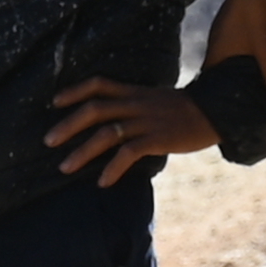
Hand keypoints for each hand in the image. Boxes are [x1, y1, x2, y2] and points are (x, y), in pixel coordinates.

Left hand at [48, 76, 223, 180]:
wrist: (217, 112)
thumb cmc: (185, 110)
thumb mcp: (156, 99)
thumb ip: (134, 106)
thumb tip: (112, 123)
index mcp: (134, 92)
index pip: (98, 84)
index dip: (74, 91)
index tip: (54, 102)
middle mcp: (136, 104)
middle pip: (94, 109)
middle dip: (68, 125)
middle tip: (48, 141)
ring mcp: (147, 121)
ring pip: (107, 133)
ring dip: (82, 152)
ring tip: (64, 168)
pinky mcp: (158, 138)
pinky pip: (130, 153)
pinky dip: (113, 168)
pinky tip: (103, 182)